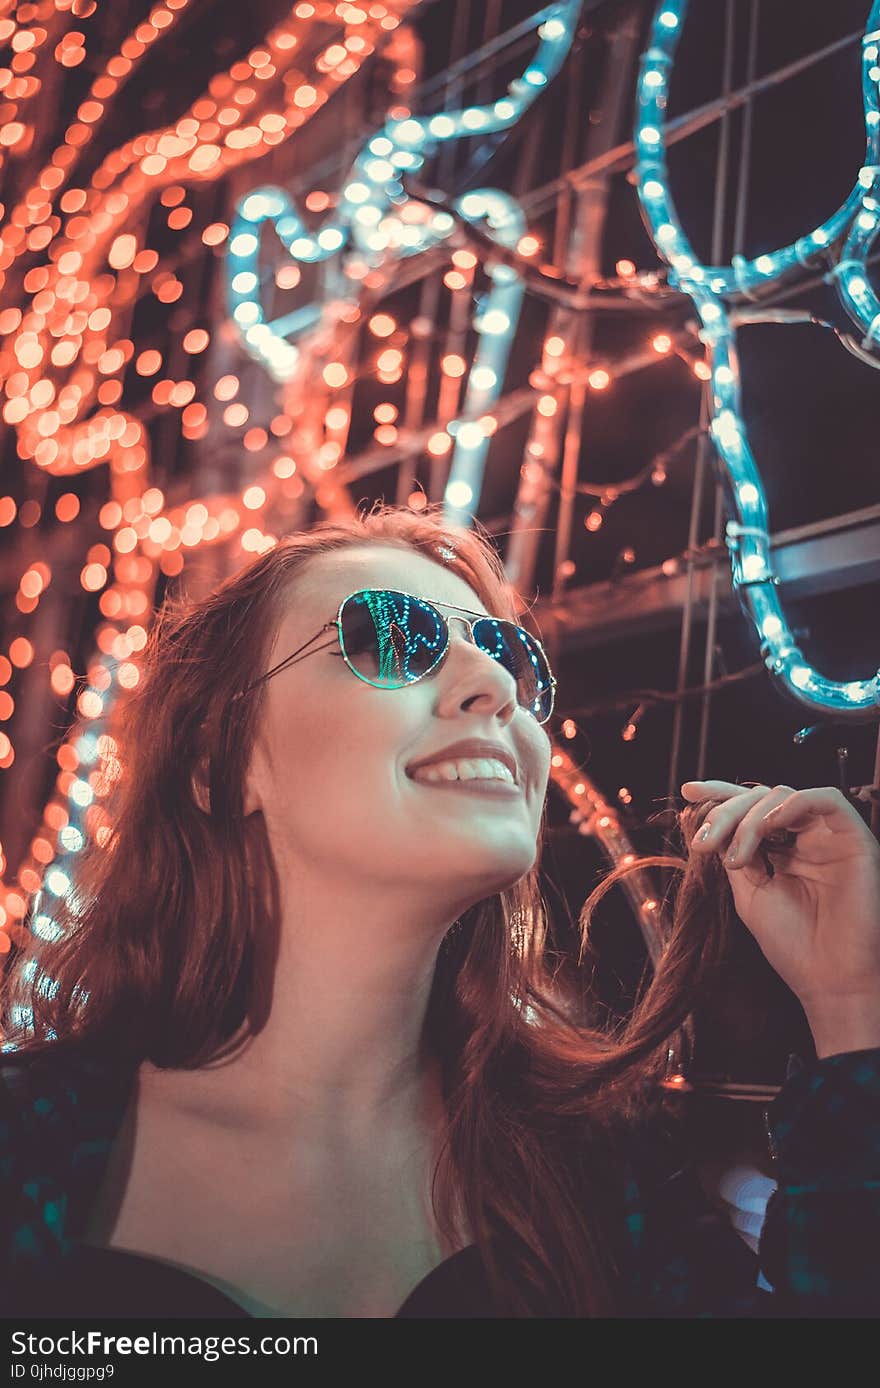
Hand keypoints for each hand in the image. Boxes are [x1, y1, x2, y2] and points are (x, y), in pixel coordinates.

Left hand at [681, 780, 879, 1058]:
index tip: (688, 791)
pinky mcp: (855, 838)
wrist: (828, 979)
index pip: (748, 807)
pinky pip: (829, 800)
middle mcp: (803, 837)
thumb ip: (730, 853)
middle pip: (760, 797)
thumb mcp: (747, 892)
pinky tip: (769, 827)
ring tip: (737, 855)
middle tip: (705, 840)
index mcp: (779, 848)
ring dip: (751, 817)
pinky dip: (793, 804)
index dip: (720, 794)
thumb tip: (696, 819)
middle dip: (727, 812)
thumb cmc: (792, 943)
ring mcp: (828, 836)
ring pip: (785, 795)